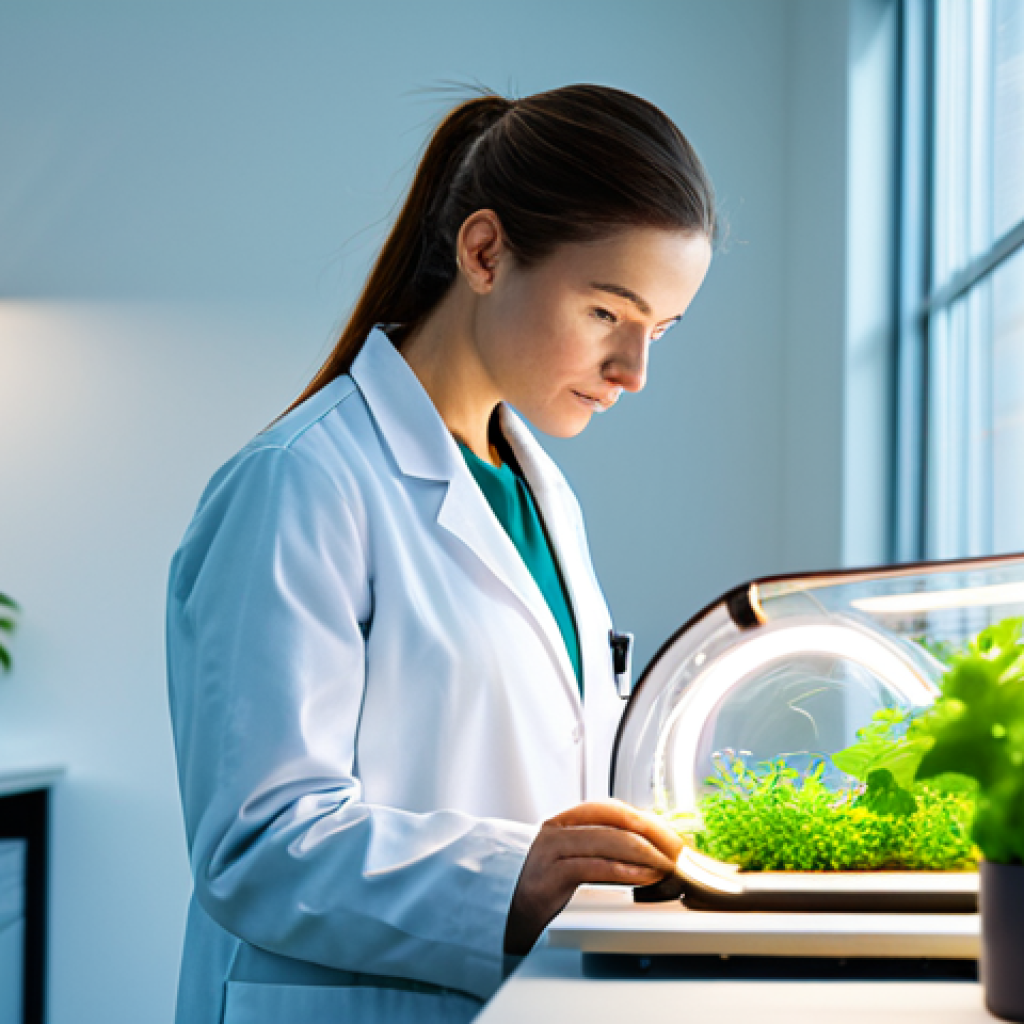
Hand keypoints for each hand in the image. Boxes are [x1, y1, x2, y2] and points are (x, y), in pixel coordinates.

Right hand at [503, 800, 683, 954]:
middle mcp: (556, 830)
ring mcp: (551, 851)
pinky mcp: (549, 877)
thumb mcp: (571, 863)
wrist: (500, 916)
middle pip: (614, 819)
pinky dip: (626, 871)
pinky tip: (645, 878)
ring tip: (667, 865)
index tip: (671, 835)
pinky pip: (595, 867)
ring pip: (608, 840)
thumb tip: (647, 850)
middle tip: (678, 850)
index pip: (611, 809)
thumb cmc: (541, 892)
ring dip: (646, 853)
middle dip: (653, 832)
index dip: (646, 819)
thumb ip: (601, 852)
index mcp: (564, 822)